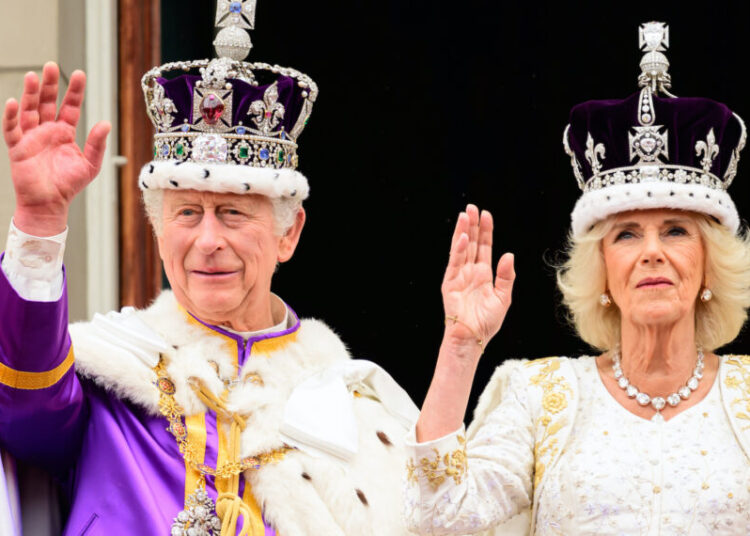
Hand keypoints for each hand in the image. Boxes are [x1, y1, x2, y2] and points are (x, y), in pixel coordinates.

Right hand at [3, 62, 110, 235]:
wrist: (50, 204)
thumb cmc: (69, 185)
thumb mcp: (90, 165)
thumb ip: (97, 144)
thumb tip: (106, 123)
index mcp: (64, 132)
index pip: (69, 106)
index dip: (74, 91)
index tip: (79, 74)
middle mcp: (47, 130)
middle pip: (47, 102)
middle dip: (49, 84)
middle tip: (50, 65)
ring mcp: (31, 137)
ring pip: (29, 110)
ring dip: (29, 93)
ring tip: (32, 76)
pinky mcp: (18, 148)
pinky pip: (12, 129)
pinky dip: (12, 116)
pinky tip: (14, 102)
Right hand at [441, 204, 514, 353]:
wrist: (472, 337)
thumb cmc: (486, 323)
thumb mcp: (503, 298)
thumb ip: (506, 277)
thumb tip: (508, 255)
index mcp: (483, 274)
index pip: (484, 248)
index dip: (485, 232)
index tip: (486, 215)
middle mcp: (470, 272)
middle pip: (472, 244)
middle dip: (472, 226)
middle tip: (472, 208)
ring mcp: (459, 276)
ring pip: (461, 249)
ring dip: (463, 232)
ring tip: (465, 215)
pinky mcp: (450, 283)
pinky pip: (454, 263)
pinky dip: (458, 250)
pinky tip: (462, 238)